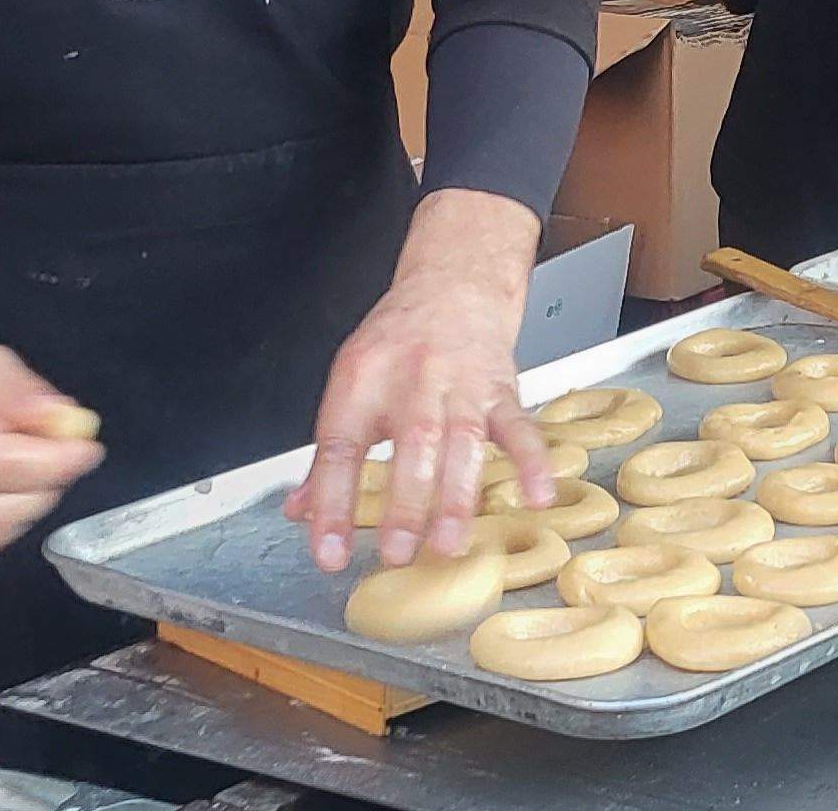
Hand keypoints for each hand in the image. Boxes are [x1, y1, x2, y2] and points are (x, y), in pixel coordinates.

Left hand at [287, 188, 546, 573]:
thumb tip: (300, 511)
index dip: (330, 501)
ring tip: (449, 542)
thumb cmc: (398, 342)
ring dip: (457, 495)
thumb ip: (328, 454)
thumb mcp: (350, 385)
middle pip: (410, 443)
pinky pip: (520, 426)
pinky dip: (532, 462)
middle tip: (396, 552)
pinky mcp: (501, 389)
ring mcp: (462, 384)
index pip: (339, 446)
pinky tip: (537, 496)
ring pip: (463, 441)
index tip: (327, 550)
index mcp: (362, 380)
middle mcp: (412, 379)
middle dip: (405, 502)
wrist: (453, 285)